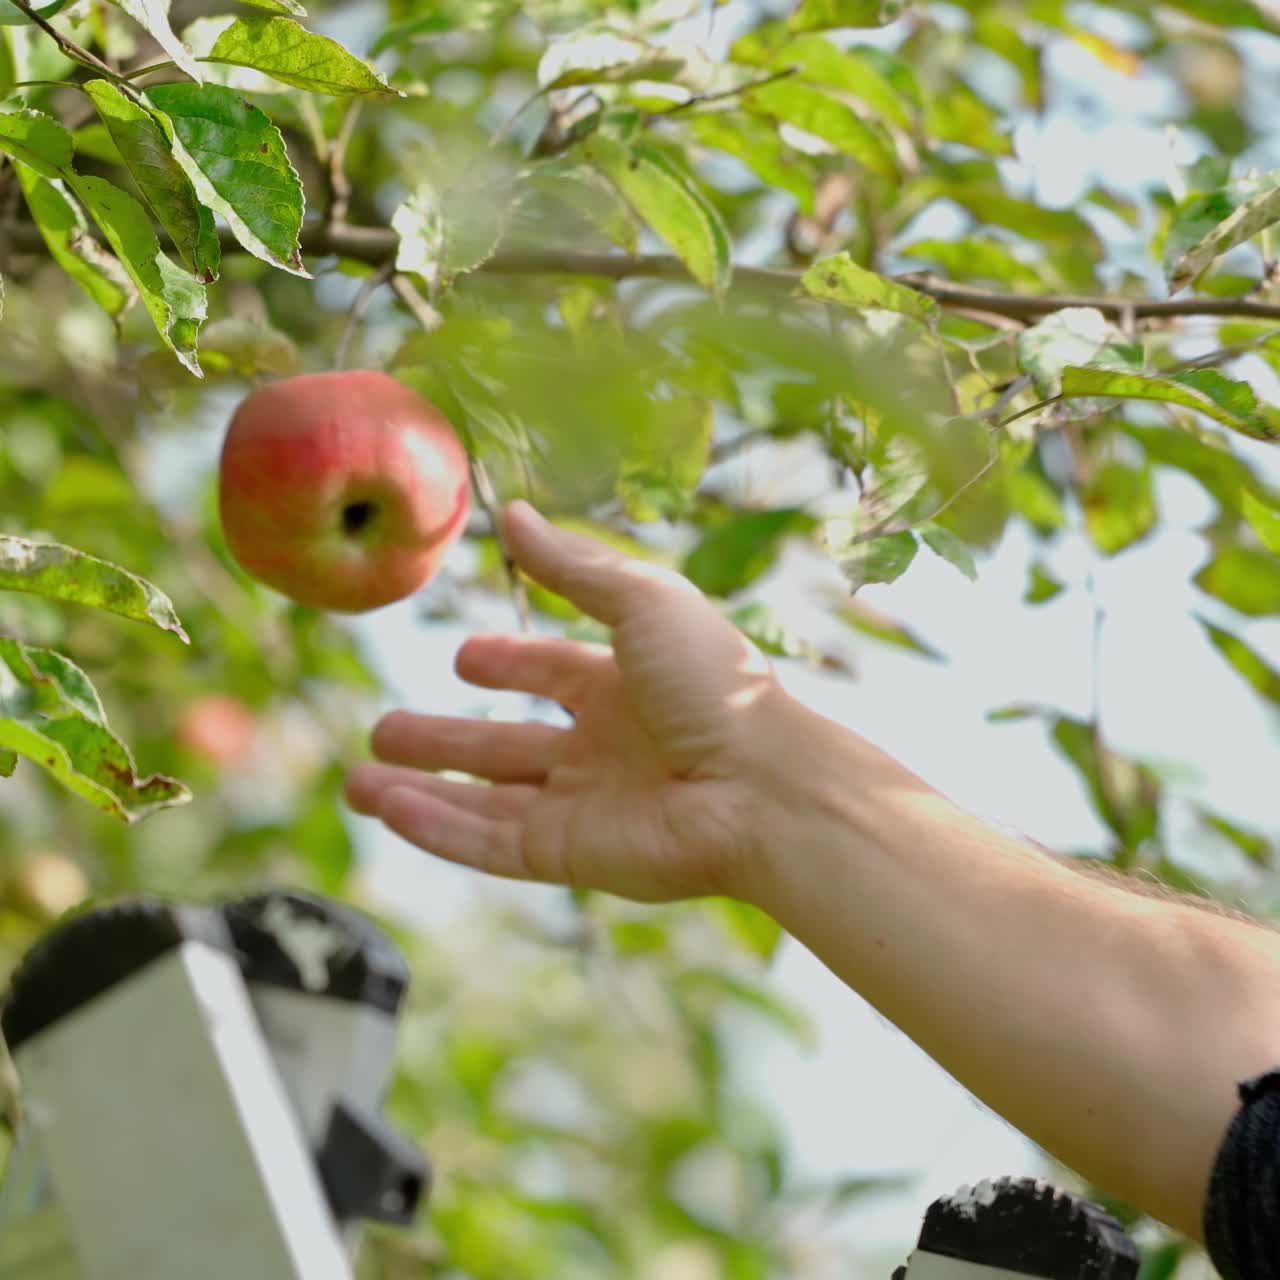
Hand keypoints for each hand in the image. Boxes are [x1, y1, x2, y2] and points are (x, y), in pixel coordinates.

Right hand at [345, 501, 792, 902]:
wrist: (763, 786)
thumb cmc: (716, 685)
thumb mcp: (643, 603)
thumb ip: (573, 564)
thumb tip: (511, 511)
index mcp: (628, 687)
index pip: (555, 674)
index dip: (510, 664)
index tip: (463, 659)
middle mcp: (604, 749)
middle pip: (506, 745)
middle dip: (443, 739)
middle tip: (384, 730)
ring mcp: (586, 807)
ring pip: (487, 801)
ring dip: (423, 792)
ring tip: (360, 781)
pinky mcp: (573, 856)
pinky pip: (491, 845)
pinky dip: (439, 830)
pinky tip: (390, 811)